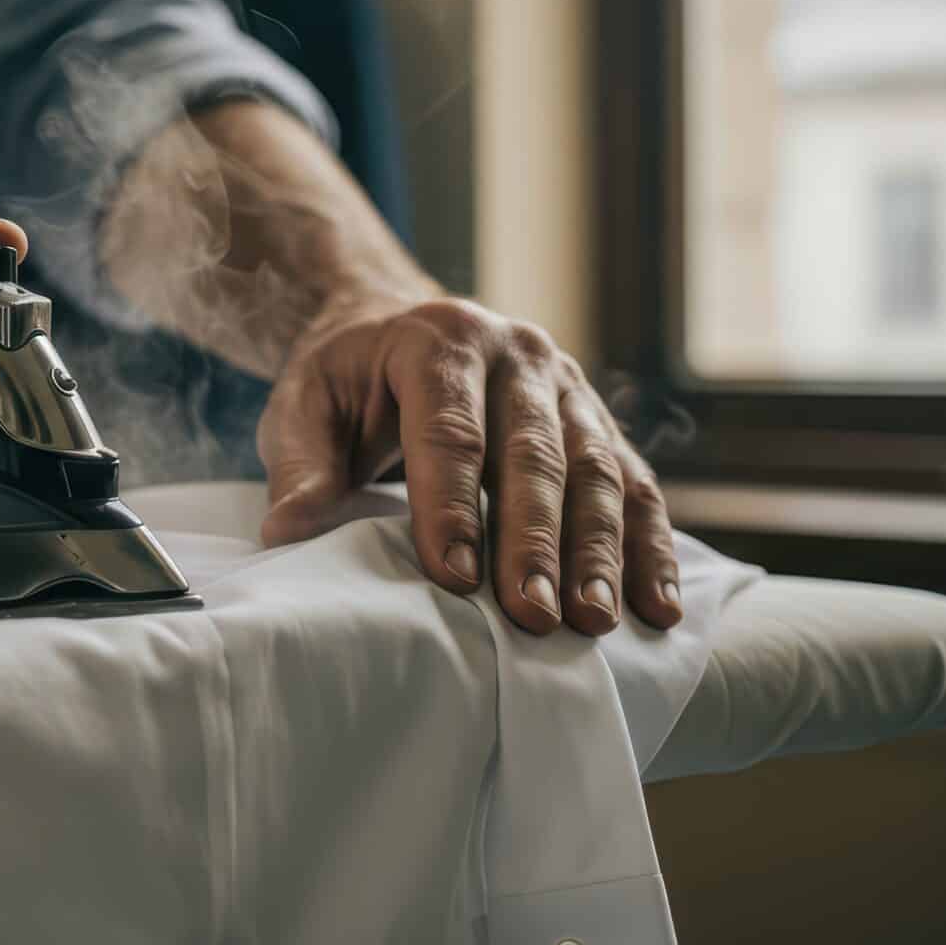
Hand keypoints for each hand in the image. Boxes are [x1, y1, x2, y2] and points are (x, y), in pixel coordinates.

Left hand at [256, 294, 681, 635]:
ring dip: (598, 550)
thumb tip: (288, 530)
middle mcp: (516, 353)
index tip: (452, 578)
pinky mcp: (597, 419)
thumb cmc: (345, 377)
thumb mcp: (302, 404)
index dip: (451, 506)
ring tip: (593, 622)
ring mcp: (566, 384)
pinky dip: (648, 545)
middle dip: (535, 540)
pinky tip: (656, 604)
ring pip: (594, 468)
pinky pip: (633, 482)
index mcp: (439, 341)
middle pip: (534, 452)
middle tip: (533, 614)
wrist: (393, 322)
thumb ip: (300, 465)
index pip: (450, 430)